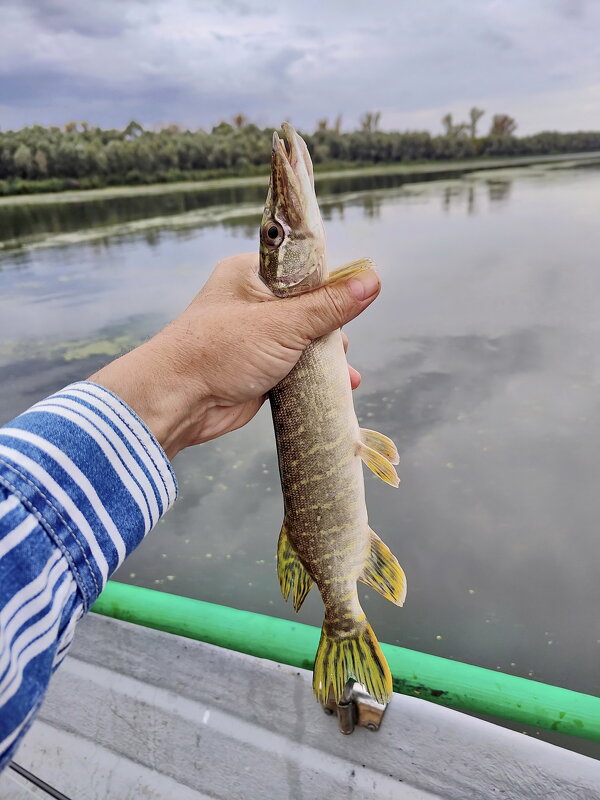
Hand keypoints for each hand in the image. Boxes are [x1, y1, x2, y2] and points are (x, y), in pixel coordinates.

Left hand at [89, 252, 379, 458]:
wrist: (178, 402)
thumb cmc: (220, 351)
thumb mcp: (283, 324)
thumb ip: (329, 305)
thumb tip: (373, 280)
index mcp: (251, 273)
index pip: (304, 268)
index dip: (332, 284)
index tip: (353, 301)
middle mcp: (253, 301)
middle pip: (311, 306)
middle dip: (333, 329)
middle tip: (340, 347)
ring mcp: (256, 336)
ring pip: (307, 339)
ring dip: (328, 357)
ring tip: (344, 374)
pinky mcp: (259, 367)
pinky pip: (297, 365)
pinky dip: (316, 375)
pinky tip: (340, 385)